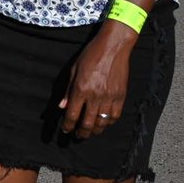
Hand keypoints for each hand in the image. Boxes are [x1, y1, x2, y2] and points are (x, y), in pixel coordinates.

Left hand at [58, 21, 137, 138]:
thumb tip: (62, 106)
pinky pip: (115, 116)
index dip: (68, 126)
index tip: (65, 130)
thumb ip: (68, 90)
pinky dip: (109, 122)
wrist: (114, 46)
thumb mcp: (74, 69)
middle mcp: (95, 96)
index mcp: (81, 89)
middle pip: (87, 123)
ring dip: (94, 130)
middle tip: (78, 136)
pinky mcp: (121, 96)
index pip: (72, 115)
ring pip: (102, 123)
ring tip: (90, 131)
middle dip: (81, 133)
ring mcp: (109, 97)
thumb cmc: (91, 54)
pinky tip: (104, 122)